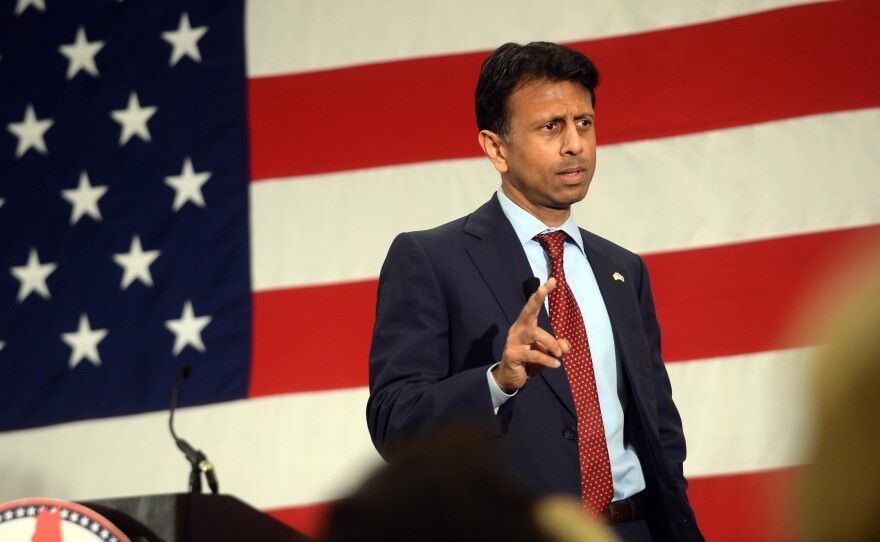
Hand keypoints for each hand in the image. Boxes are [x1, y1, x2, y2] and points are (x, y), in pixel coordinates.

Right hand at [492, 277, 568, 392]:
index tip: (553, 280)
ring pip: (534, 334)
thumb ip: (557, 347)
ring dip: (550, 342)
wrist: (511, 379)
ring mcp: (513, 341)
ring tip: (559, 353)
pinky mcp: (512, 355)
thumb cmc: (529, 362)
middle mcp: (518, 330)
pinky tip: (556, 364)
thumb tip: (565, 346)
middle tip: (544, 288)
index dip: (542, 293)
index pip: (534, 306)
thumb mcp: (546, 353)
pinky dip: (547, 359)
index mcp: (525, 325)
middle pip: (527, 311)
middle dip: (536, 299)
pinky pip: (533, 354)